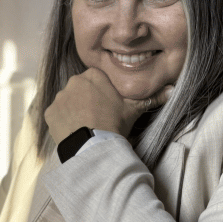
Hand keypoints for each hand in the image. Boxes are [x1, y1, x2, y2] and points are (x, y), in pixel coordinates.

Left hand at [44, 67, 172, 144]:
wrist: (93, 146)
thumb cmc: (114, 124)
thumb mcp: (134, 110)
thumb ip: (151, 97)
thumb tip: (173, 89)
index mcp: (93, 75)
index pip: (97, 80)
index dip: (103, 94)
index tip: (108, 107)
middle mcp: (73, 81)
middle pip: (81, 89)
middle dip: (87, 100)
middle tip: (97, 117)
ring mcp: (59, 97)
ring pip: (68, 101)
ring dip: (74, 110)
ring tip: (86, 126)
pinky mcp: (50, 113)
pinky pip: (56, 114)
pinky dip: (63, 121)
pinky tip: (75, 130)